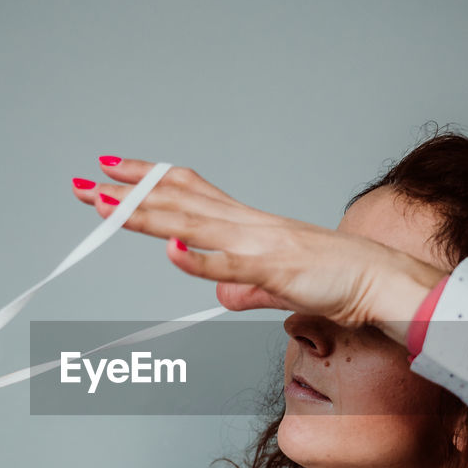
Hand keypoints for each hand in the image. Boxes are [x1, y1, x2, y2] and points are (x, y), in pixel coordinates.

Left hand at [72, 159, 449, 330]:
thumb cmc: (338, 280)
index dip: (149, 180)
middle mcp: (247, 225)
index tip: (114, 170)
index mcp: (248, 224)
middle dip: (128, 193)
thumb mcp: (279, 285)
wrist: (382, 281)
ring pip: (192, 226)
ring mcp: (259, 245)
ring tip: (106, 205)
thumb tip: (219, 297)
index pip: (189, 192)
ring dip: (146, 216)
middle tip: (85, 182)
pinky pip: (230, 266)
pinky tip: (169, 252)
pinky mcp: (275, 271)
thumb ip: (246, 288)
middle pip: (178, 201)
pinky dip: (198, 260)